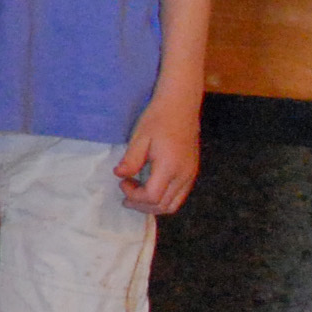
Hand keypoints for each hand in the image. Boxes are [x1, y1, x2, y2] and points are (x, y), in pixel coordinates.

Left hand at [117, 88, 201, 216]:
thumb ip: (131, 160)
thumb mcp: (139, 138)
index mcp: (170, 166)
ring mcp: (191, 174)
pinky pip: (180, 195)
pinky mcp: (192, 172)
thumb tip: (119, 175)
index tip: (122, 182)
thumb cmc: (158, 118)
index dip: (134, 195)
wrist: (180, 105)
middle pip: (164, 206)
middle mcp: (184, 175)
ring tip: (136, 194)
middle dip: (141, 205)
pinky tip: (151, 188)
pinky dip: (164, 199)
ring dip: (153, 205)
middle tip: (126, 193)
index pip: (152, 196)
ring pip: (174, 204)